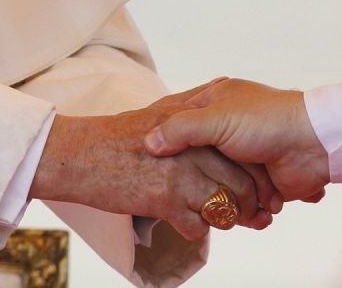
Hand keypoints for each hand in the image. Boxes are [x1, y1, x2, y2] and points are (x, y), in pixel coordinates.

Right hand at [32, 100, 276, 239]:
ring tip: (225, 221)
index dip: (256, 171)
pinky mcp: (165, 197)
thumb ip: (191, 120)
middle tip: (255, 215)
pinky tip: (188, 222)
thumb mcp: (159, 113)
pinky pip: (199, 224)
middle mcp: (191, 142)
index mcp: (192, 119)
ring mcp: (180, 170)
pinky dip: (198, 229)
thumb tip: (221, 133)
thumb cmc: (116, 137)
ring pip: (224, 203)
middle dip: (251, 203)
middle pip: (241, 179)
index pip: (240, 146)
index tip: (262, 188)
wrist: (79, 154)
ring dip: (228, 218)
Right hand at [143, 78, 329, 201]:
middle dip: (202, 181)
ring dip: (229, 204)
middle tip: (190, 192)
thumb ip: (181, 129)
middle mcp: (227, 129)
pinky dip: (244, 214)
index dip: (172, 146)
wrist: (314, 144)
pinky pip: (239, 204)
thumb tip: (148, 145)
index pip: (182, 127)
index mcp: (216, 103)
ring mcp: (243, 158)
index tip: (159, 162)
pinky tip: (248, 216)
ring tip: (228, 209)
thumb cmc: (265, 121)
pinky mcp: (259, 184)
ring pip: (219, 187)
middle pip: (200, 162)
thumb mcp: (215, 119)